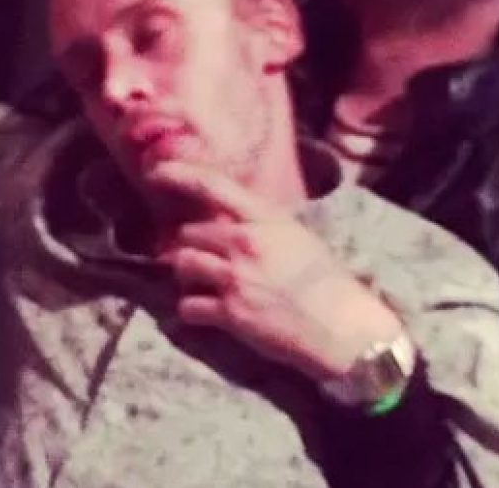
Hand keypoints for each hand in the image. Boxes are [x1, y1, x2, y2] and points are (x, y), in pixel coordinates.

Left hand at [147, 161, 403, 381]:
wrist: (343, 327)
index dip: (178, 174)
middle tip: (203, 260)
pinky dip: (191, 310)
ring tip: (204, 285)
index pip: (212, 185)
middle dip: (190, 246)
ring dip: (187, 275)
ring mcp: (236, 277)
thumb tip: (227, 222)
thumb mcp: (296, 236)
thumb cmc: (326, 281)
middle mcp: (246, 242)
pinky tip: (204, 313)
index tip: (155, 172)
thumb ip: (259, 225)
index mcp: (265, 218)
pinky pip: (188, 306)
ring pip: (182, 265)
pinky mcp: (231, 313)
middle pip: (189, 234)